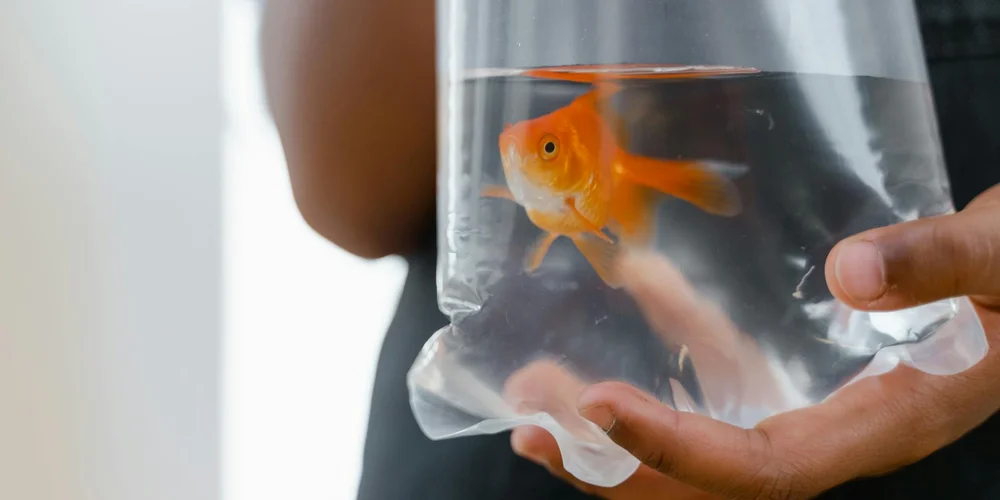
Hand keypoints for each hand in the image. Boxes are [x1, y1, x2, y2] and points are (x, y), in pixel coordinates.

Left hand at [511, 185, 999, 498]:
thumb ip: (944, 267)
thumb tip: (853, 274)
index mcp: (887, 426)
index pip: (764, 470)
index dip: (679, 451)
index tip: (602, 410)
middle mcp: (841, 432)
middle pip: (713, 480)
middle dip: (620, 467)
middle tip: (534, 429)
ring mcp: (820, 405)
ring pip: (707, 437)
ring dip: (622, 425)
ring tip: (541, 394)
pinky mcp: (809, 370)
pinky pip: (730, 374)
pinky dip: (674, 346)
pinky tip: (632, 298)